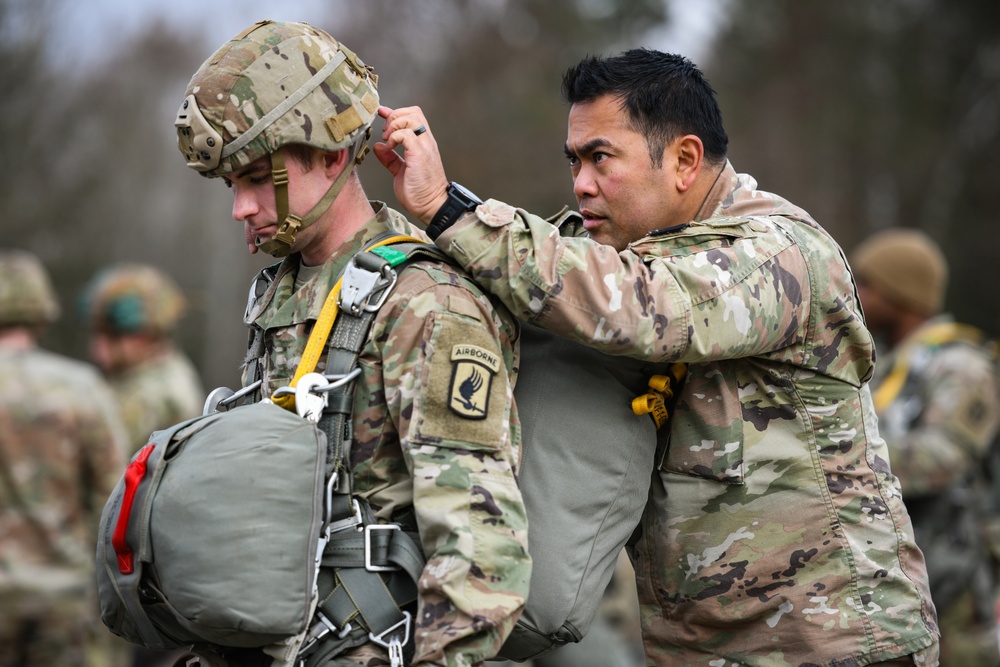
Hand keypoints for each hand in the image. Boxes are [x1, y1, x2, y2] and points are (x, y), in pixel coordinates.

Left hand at [373, 106, 449, 225]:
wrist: (432, 206)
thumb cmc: (420, 193)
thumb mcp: (401, 171)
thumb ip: (391, 158)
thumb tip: (379, 147)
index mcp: (422, 144)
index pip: (412, 117)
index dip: (395, 112)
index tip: (381, 113)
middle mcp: (425, 142)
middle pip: (413, 112)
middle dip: (394, 116)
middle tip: (385, 132)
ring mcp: (424, 147)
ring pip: (411, 117)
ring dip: (395, 125)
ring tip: (388, 140)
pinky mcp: (420, 154)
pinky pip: (406, 134)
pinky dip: (394, 137)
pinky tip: (390, 148)